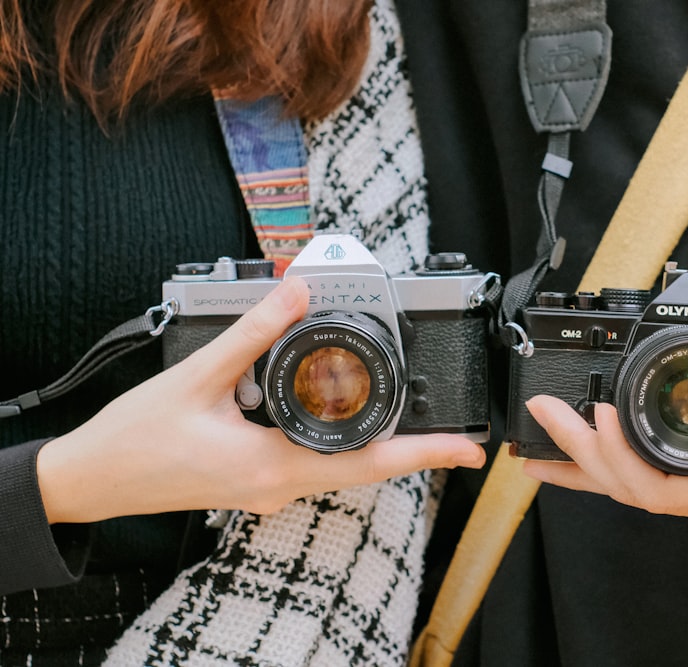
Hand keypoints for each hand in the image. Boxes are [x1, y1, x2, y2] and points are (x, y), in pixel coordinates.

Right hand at [37, 277, 485, 523]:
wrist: (92, 480)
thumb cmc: (135, 440)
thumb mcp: (197, 377)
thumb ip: (252, 332)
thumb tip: (297, 292)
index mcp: (272, 466)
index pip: (368, 463)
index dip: (425, 455)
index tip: (467, 452)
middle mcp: (278, 486)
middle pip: (365, 470)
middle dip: (414, 449)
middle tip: (455, 431)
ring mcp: (268, 489)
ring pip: (340, 468)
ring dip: (376, 444)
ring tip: (412, 418)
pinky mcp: (255, 482)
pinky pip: (312, 464)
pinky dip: (338, 441)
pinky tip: (338, 414)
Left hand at [521, 334, 687, 581]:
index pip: (661, 486)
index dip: (621, 453)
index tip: (599, 410)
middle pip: (628, 488)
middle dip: (578, 451)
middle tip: (541, 410)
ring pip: (632, 492)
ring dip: (584, 466)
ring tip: (539, 447)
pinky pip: (649, 489)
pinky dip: (611, 473)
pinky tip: (589, 463)